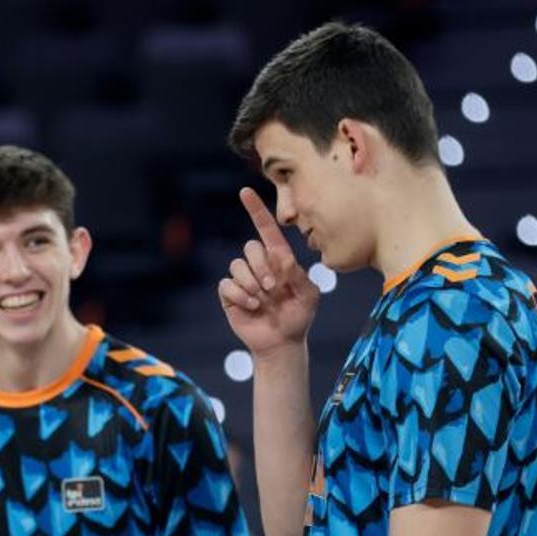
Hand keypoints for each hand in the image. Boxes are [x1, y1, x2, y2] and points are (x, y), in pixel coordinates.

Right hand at [218, 186, 319, 357]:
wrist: (282, 342)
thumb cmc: (299, 317)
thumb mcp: (309, 295)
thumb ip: (299, 275)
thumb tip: (280, 260)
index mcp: (279, 260)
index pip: (266, 230)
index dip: (256, 210)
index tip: (245, 192)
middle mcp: (259, 265)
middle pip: (251, 247)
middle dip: (262, 267)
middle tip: (273, 287)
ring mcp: (243, 279)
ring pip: (238, 265)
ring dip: (251, 283)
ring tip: (262, 300)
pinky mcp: (230, 295)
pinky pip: (227, 284)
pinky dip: (240, 294)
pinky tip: (251, 306)